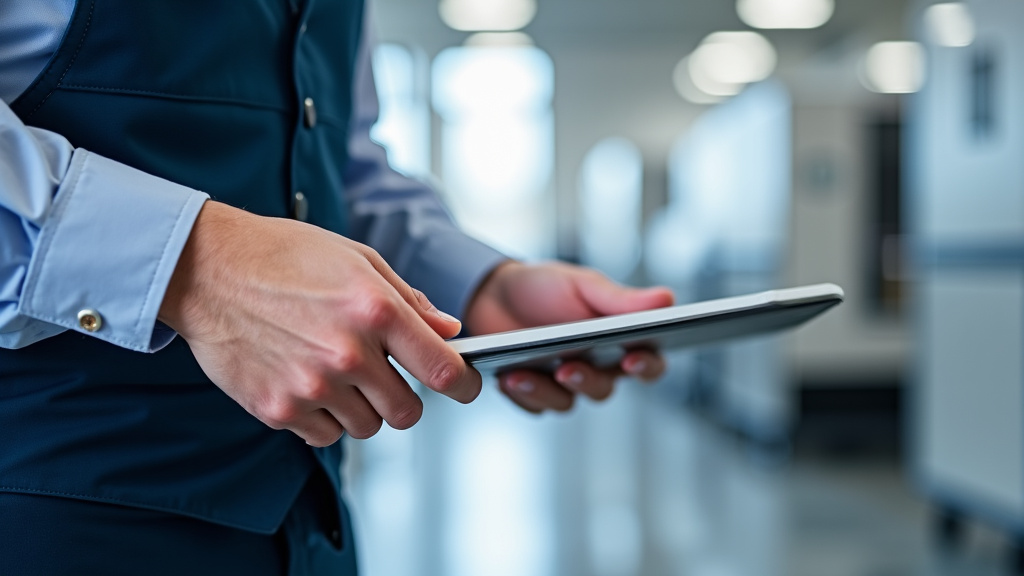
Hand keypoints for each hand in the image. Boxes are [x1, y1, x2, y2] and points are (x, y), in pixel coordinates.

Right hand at [159, 202, 481, 445]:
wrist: (207, 269)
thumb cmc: (284, 256)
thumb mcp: (357, 259)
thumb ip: (409, 300)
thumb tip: (449, 329)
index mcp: (375, 310)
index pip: (444, 370)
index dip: (465, 385)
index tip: (464, 387)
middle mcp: (347, 353)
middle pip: (407, 412)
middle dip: (404, 398)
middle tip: (384, 376)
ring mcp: (311, 385)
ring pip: (366, 427)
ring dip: (361, 408)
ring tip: (335, 371)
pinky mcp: (277, 408)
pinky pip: (324, 435)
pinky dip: (323, 418)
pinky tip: (307, 382)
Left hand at [465, 261, 673, 412]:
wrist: (490, 294)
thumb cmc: (545, 287)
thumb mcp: (581, 284)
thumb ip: (620, 299)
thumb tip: (667, 299)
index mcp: (617, 340)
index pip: (648, 362)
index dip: (647, 366)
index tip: (632, 358)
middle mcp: (595, 368)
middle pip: (604, 388)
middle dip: (587, 380)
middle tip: (568, 368)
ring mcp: (562, 384)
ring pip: (567, 403)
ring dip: (546, 390)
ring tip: (522, 373)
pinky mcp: (532, 393)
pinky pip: (534, 406)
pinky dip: (522, 394)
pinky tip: (507, 378)